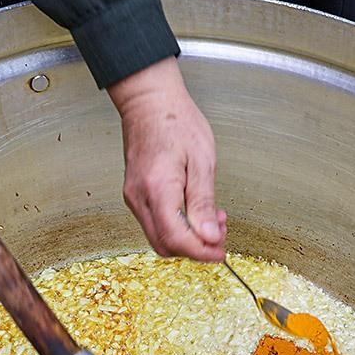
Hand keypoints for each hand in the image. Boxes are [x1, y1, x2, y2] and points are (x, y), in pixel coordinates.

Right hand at [108, 57, 226, 261]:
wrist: (150, 102)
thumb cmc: (177, 122)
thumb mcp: (202, 161)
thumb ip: (203, 203)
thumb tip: (209, 237)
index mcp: (158, 189)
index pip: (176, 239)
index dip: (201, 251)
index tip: (220, 250)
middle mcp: (139, 198)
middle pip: (165, 245)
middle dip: (195, 248)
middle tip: (220, 235)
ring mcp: (134, 198)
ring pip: (159, 237)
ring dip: (187, 237)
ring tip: (211, 219)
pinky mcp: (135, 195)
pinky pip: (155, 223)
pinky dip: (176, 226)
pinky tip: (194, 211)